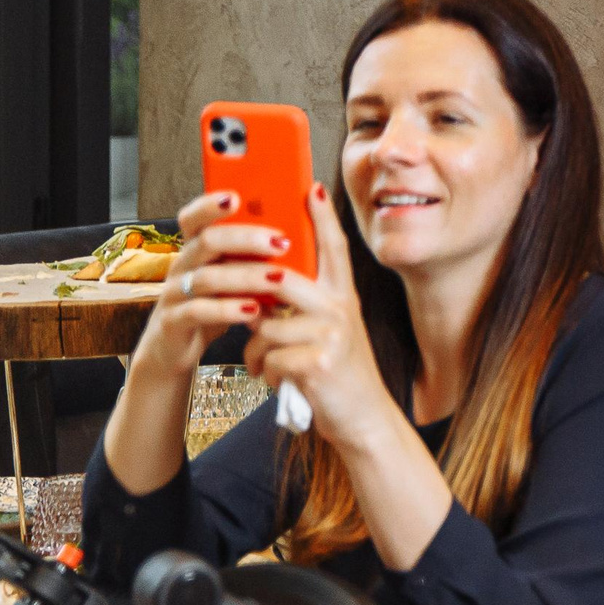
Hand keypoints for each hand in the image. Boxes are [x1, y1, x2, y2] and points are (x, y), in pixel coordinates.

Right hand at [129, 192, 283, 382]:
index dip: (209, 204)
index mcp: (196, 247)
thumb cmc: (215, 304)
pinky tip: (253, 311)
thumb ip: (253, 256)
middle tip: (282, 241)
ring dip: (245, 276)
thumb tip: (300, 231)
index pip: (194, 216)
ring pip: (206, 278)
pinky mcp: (173, 322)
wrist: (177, 350)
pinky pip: (197, 312)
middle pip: (207, 241)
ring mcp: (174, 293)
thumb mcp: (232, 276)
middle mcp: (182, 264)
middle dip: (246, 238)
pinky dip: (226, 310)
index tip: (236, 197)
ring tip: (278, 277)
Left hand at [242, 186, 398, 448]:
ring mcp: (330, 335)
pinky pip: (267, 356)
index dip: (321, 217)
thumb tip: (265, 285)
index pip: (333, 247)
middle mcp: (340, 309)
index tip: (309, 188)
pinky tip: (278, 380)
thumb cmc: (337, 371)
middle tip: (241, 300)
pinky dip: (264, 372)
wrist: (363, 416)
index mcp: (343, 296)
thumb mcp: (331, 330)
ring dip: (256, 349)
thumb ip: (307, 305)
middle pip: (283, 277)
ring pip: (265, 325)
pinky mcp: (317, 362)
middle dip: (252, 286)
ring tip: (268, 362)